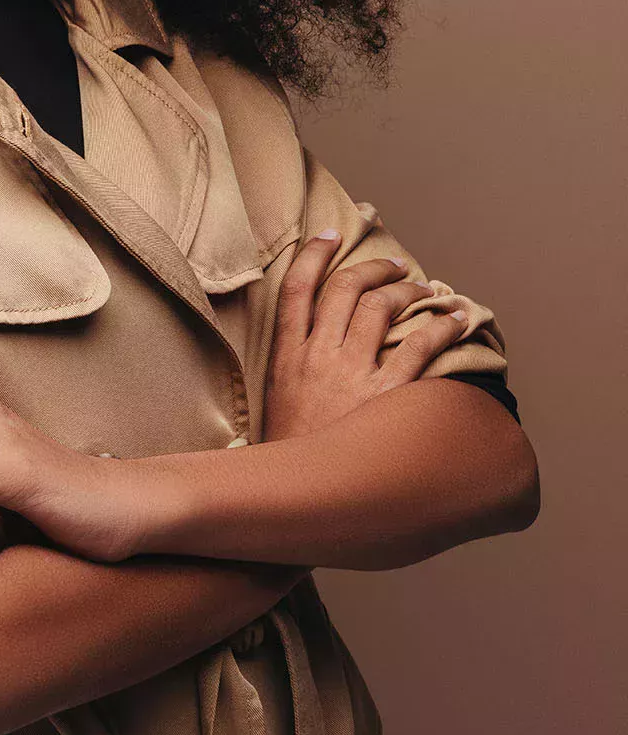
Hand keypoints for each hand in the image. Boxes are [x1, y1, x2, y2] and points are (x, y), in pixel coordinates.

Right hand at [263, 229, 472, 445]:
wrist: (299, 499)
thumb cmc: (293, 453)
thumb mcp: (278, 403)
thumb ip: (295, 368)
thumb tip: (317, 343)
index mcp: (287, 356)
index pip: (296, 289)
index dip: (312, 255)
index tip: (328, 235)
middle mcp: (318, 357)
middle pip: (344, 288)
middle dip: (372, 267)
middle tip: (393, 264)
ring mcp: (351, 375)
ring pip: (380, 308)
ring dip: (407, 290)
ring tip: (425, 289)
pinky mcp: (385, 397)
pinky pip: (418, 346)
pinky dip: (441, 326)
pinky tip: (456, 319)